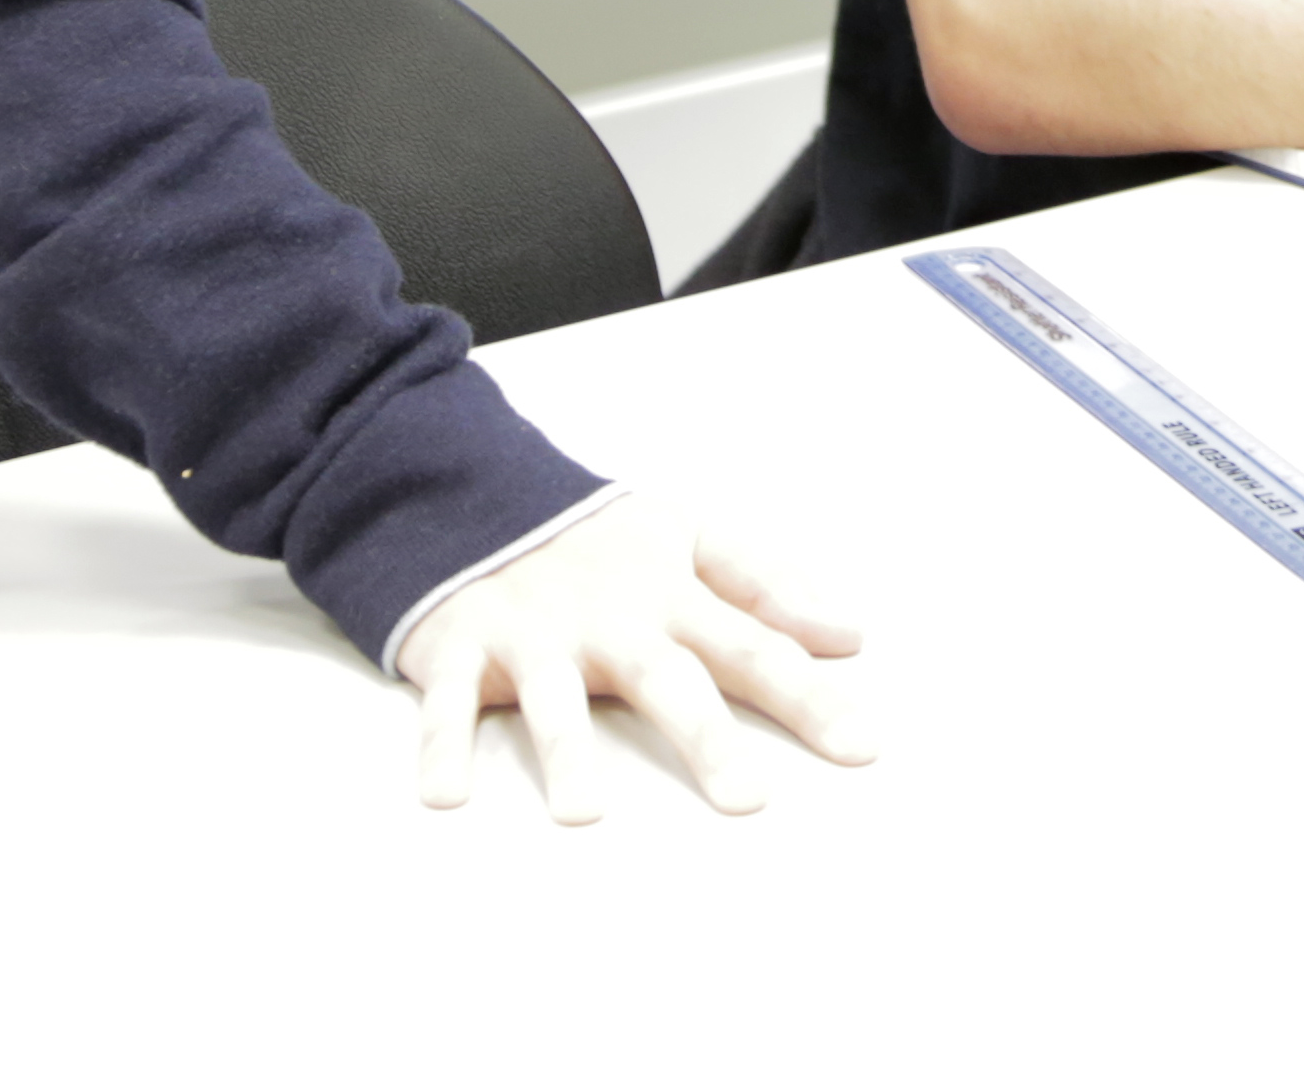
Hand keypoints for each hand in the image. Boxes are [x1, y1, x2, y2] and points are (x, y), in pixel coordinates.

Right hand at [392, 499, 874, 820]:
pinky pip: (446, 703)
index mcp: (669, 594)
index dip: (809, 695)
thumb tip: (852, 634)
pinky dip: (440, 746)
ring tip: (584, 814)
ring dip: (565, 751)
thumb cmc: (594, 535)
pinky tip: (445, 795)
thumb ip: (767, 586)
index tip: (862, 746)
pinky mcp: (460, 648)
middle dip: (706, 736)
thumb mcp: (687, 536)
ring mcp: (530, 634)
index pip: (754, 647)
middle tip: (746, 800)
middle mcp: (607, 618)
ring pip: (551, 697)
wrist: (469, 489)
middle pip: (665, 680)